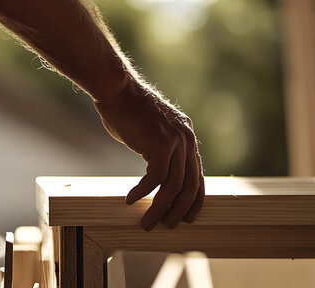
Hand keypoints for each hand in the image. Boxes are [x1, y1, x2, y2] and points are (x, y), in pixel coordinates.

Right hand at [94, 79, 203, 230]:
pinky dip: (143, 192)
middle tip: (168, 225)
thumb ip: (161, 150)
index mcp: (187, 136)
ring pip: (173, 186)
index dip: (194, 199)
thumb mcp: (153, 131)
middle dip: (179, 209)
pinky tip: (131, 199)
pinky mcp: (160, 144)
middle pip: (189, 185)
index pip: (197, 174)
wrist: (117, 90)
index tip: (188, 216)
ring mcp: (176, 141)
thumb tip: (158, 177)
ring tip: (147, 221)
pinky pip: (155, 178)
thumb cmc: (128, 111)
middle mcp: (186, 139)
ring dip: (159, 207)